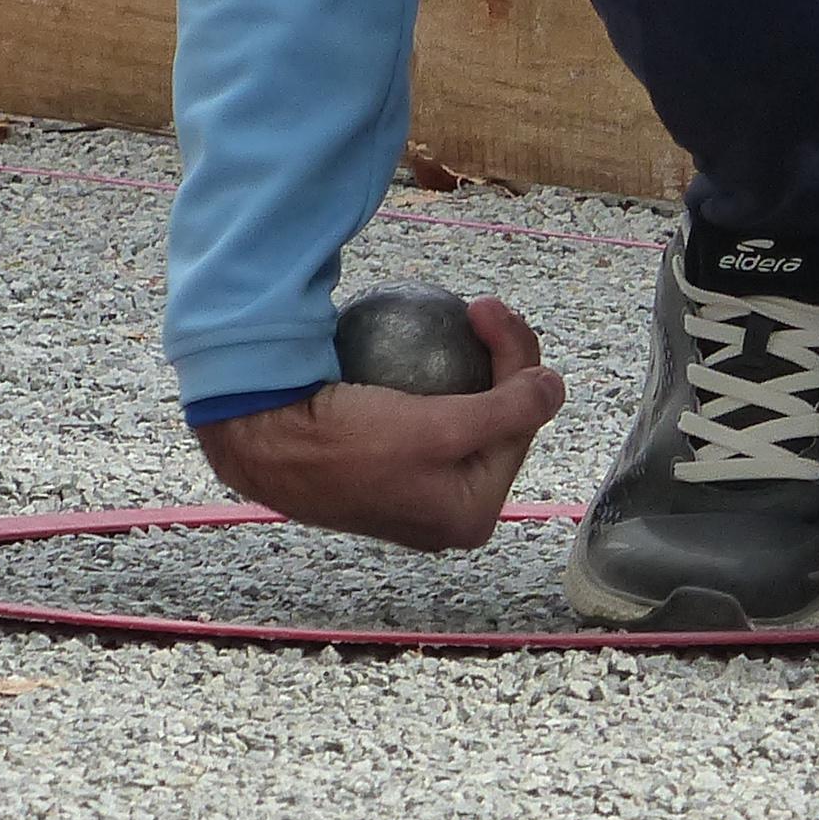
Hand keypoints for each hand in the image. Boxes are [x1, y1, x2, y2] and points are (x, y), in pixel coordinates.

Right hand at [193, 297, 564, 550]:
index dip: (518, 361)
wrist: (265, 444)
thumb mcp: (441, 429)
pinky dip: (436, 376)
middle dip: (503, 358)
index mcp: (472, 514)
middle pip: (499, 418)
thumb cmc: (350, 444)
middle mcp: (450, 509)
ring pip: (470, 410)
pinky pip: (430, 411)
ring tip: (469, 314)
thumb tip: (554, 390)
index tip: (488, 308)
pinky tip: (429, 335)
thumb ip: (510, 412)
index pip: (520, 425)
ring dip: (476, 361)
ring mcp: (420, 486)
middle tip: (481, 305)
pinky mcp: (391, 462)